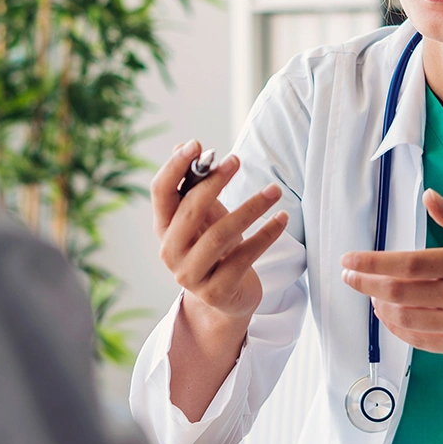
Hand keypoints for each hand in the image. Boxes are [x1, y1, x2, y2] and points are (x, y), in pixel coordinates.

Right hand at [152, 139, 287, 322]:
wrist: (226, 298)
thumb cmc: (215, 248)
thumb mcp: (205, 216)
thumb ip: (194, 185)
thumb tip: (183, 146)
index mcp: (163, 228)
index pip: (160, 192)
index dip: (174, 167)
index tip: (197, 145)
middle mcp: (170, 252)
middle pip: (189, 211)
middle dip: (214, 182)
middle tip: (236, 160)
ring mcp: (191, 275)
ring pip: (220, 235)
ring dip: (250, 208)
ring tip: (274, 191)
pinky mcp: (217, 291)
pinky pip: (244, 258)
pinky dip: (266, 236)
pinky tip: (282, 219)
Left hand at [340, 188, 442, 360]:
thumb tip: (429, 196)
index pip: (409, 263)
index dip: (373, 262)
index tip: (349, 259)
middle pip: (399, 293)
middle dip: (365, 284)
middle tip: (347, 275)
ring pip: (405, 318)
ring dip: (378, 306)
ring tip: (368, 292)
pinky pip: (420, 340)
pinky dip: (397, 328)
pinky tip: (386, 315)